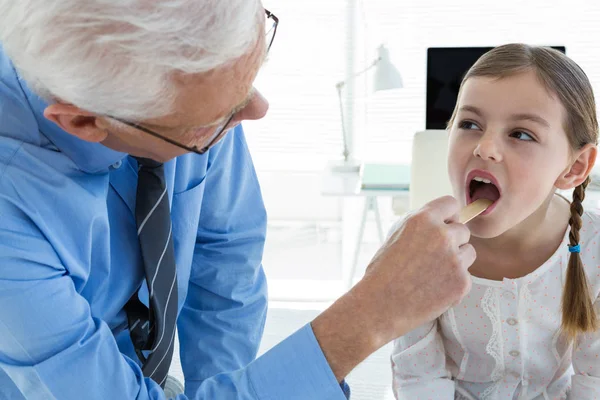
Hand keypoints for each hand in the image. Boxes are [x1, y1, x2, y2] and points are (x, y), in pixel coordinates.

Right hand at [311, 196, 474, 380]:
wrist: (380, 305)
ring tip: (433, 273)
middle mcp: (442, 235)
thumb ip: (420, 224)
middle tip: (434, 257)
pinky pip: (466, 276)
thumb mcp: (396, 235)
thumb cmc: (382, 271)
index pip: (451, 204)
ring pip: (469, 252)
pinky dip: (454, 282)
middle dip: (452, 241)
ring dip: (457, 260)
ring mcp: (454, 259)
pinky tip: (434, 289)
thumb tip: (442, 219)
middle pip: (463, 230)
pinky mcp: (462, 282)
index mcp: (422, 219)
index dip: (448, 215)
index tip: (445, 225)